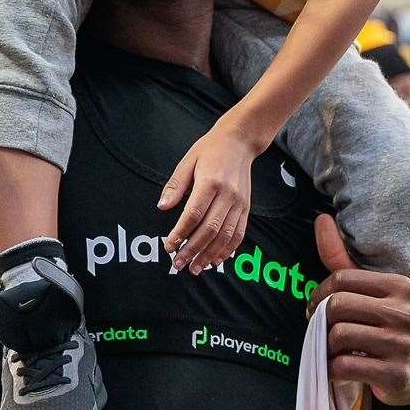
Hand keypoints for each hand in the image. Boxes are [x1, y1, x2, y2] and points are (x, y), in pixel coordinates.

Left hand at [158, 116, 258, 273]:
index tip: (169, 245)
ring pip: (225, 236)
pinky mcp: (246, 208)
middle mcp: (227, 195)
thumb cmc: (210, 149)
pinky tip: (216, 260)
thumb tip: (162, 207)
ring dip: (210, 255)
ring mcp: (239, 203)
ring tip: (196, 268)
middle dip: (193, 250)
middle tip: (178, 263)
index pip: (193, 214)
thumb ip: (175, 186)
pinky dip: (228, 250)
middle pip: (209, 229)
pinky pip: (238, 234)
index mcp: (210, 182)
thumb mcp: (187, 161)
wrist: (239, 142)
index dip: (180, 233)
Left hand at [311, 215, 409, 406]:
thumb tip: (322, 219)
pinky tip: (341, 369)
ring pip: (338, 336)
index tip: (316, 308)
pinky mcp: (397, 374)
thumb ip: (343, 261)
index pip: (341, 279)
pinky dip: (333, 370)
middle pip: (337, 306)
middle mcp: (406, 313)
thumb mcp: (372, 293)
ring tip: (334, 350)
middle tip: (321, 331)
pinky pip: (344, 366)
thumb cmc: (386, 326)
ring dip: (327, 348)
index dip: (319, 294)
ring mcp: (404, 344)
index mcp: (401, 286)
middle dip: (321, 321)